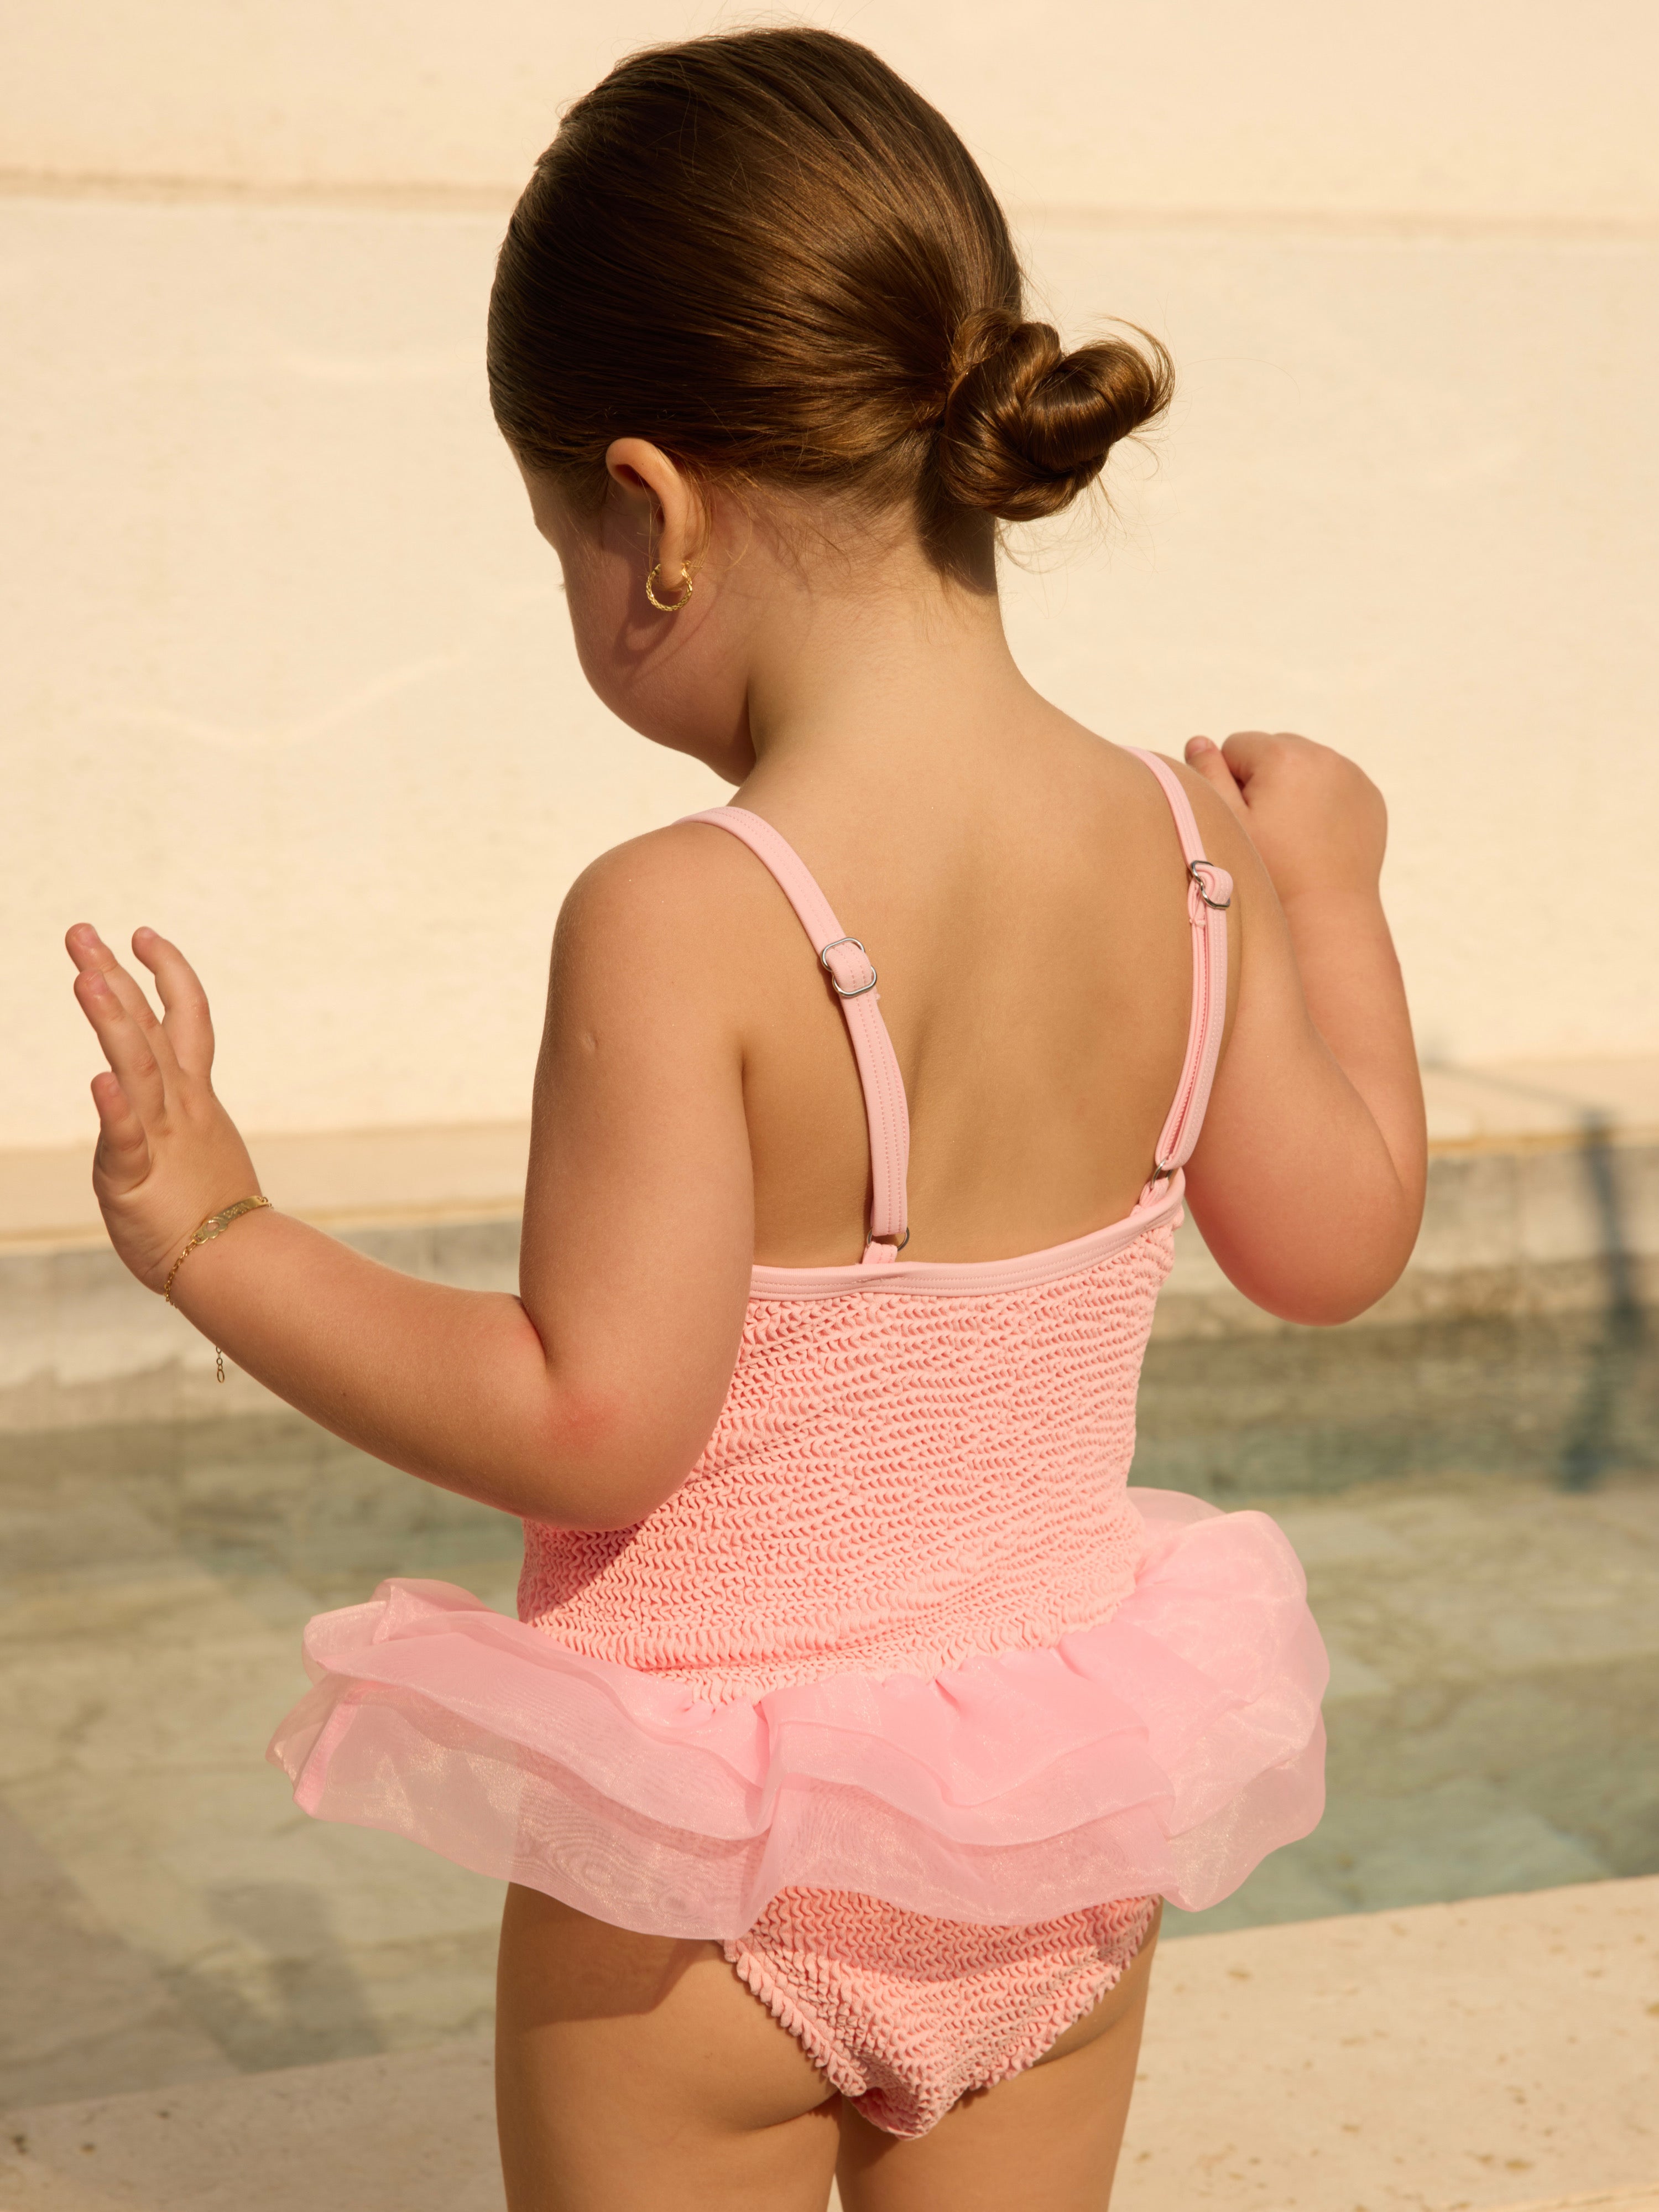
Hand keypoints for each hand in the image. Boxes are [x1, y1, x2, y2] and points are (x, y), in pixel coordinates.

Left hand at [65, 925, 259, 1292]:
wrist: (237, 1265)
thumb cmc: (213, 1215)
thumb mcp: (198, 1148)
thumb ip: (176, 1116)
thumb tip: (158, 1100)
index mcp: (194, 1097)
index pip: (183, 1019)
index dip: (166, 973)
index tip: (140, 934)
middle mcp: (179, 1106)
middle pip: (149, 1028)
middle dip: (114, 975)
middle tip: (79, 930)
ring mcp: (161, 1139)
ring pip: (137, 1070)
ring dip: (113, 1023)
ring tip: (86, 979)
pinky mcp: (136, 1178)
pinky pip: (126, 1139)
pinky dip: (115, 1110)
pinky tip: (99, 1080)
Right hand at [1183, 731, 1386, 908]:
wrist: (1327, 911)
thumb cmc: (1269, 870)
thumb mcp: (1227, 823)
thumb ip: (1206, 775)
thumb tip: (1199, 740)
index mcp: (1282, 756)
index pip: (1236, 745)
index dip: (1229, 781)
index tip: (1242, 818)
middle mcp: (1322, 755)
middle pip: (1273, 748)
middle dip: (1263, 777)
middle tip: (1266, 826)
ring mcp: (1351, 774)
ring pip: (1304, 763)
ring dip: (1292, 785)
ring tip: (1290, 832)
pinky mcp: (1368, 795)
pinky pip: (1334, 781)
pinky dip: (1321, 799)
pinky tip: (1315, 835)